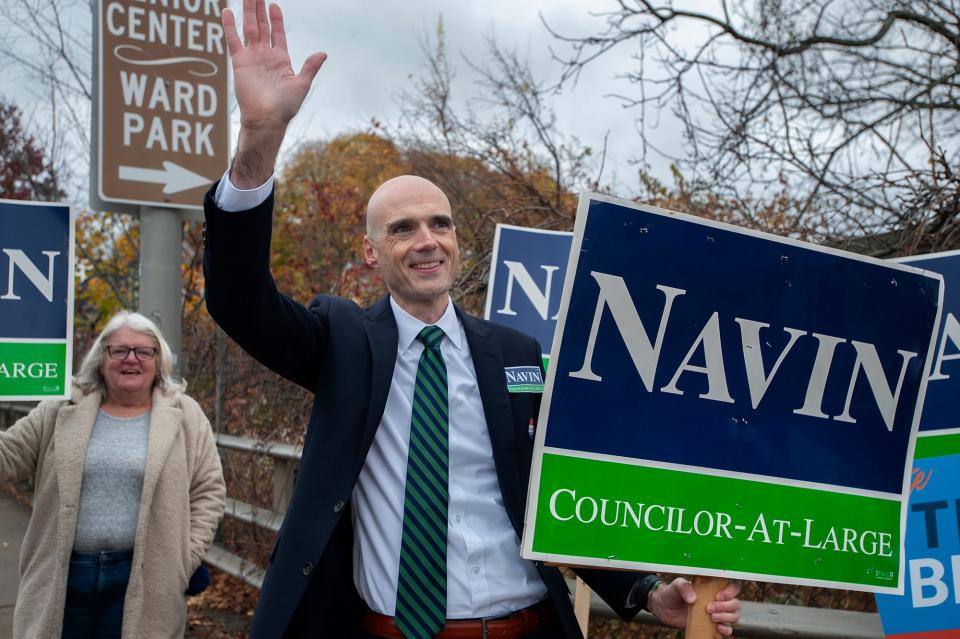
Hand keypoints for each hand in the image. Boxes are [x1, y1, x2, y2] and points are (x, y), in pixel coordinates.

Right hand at [223, 0, 325, 131]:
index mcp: (281, 59)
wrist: (267, 119)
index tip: (274, 5)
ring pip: (249, 28)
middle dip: (259, 9)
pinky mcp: (240, 62)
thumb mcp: (301, 85)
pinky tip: (227, 12)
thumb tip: (323, 53)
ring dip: (248, 12)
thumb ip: (310, 67)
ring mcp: (252, 57)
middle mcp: (265, 55)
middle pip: (262, 26)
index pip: (278, 33)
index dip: (276, 19)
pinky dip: (229, 26)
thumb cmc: (285, 107)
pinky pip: (233, 40)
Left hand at [648, 577, 740, 636]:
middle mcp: (718, 600)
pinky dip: (726, 630)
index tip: (717, 596)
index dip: (730, 592)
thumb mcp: (676, 585)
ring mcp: (716, 613)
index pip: (732, 587)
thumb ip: (684, 587)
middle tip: (709, 608)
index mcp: (712, 587)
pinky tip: (718, 628)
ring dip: (726, 618)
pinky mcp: (712, 625)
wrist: (664, 608)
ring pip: (734, 616)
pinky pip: (727, 629)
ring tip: (711, 617)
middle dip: (725, 607)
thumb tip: (693, 599)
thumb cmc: (672, 593)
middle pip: (735, 604)